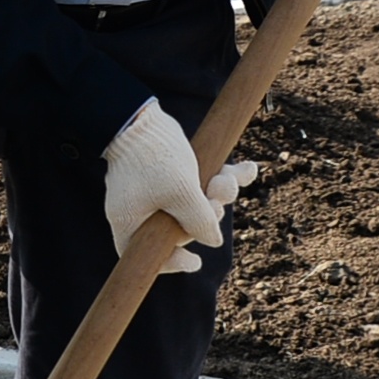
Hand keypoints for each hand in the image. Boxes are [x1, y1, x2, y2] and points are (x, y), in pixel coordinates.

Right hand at [100, 99, 255, 276]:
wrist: (139, 117)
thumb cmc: (152, 157)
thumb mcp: (179, 193)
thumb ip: (197, 221)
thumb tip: (213, 241)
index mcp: (131, 222)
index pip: (148, 255)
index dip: (172, 262)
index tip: (194, 261)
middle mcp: (144, 210)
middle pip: (182, 227)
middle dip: (208, 212)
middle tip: (218, 194)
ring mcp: (159, 191)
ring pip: (197, 203)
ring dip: (220, 191)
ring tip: (229, 176)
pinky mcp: (173, 172)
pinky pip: (201, 182)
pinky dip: (224, 176)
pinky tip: (247, 169)